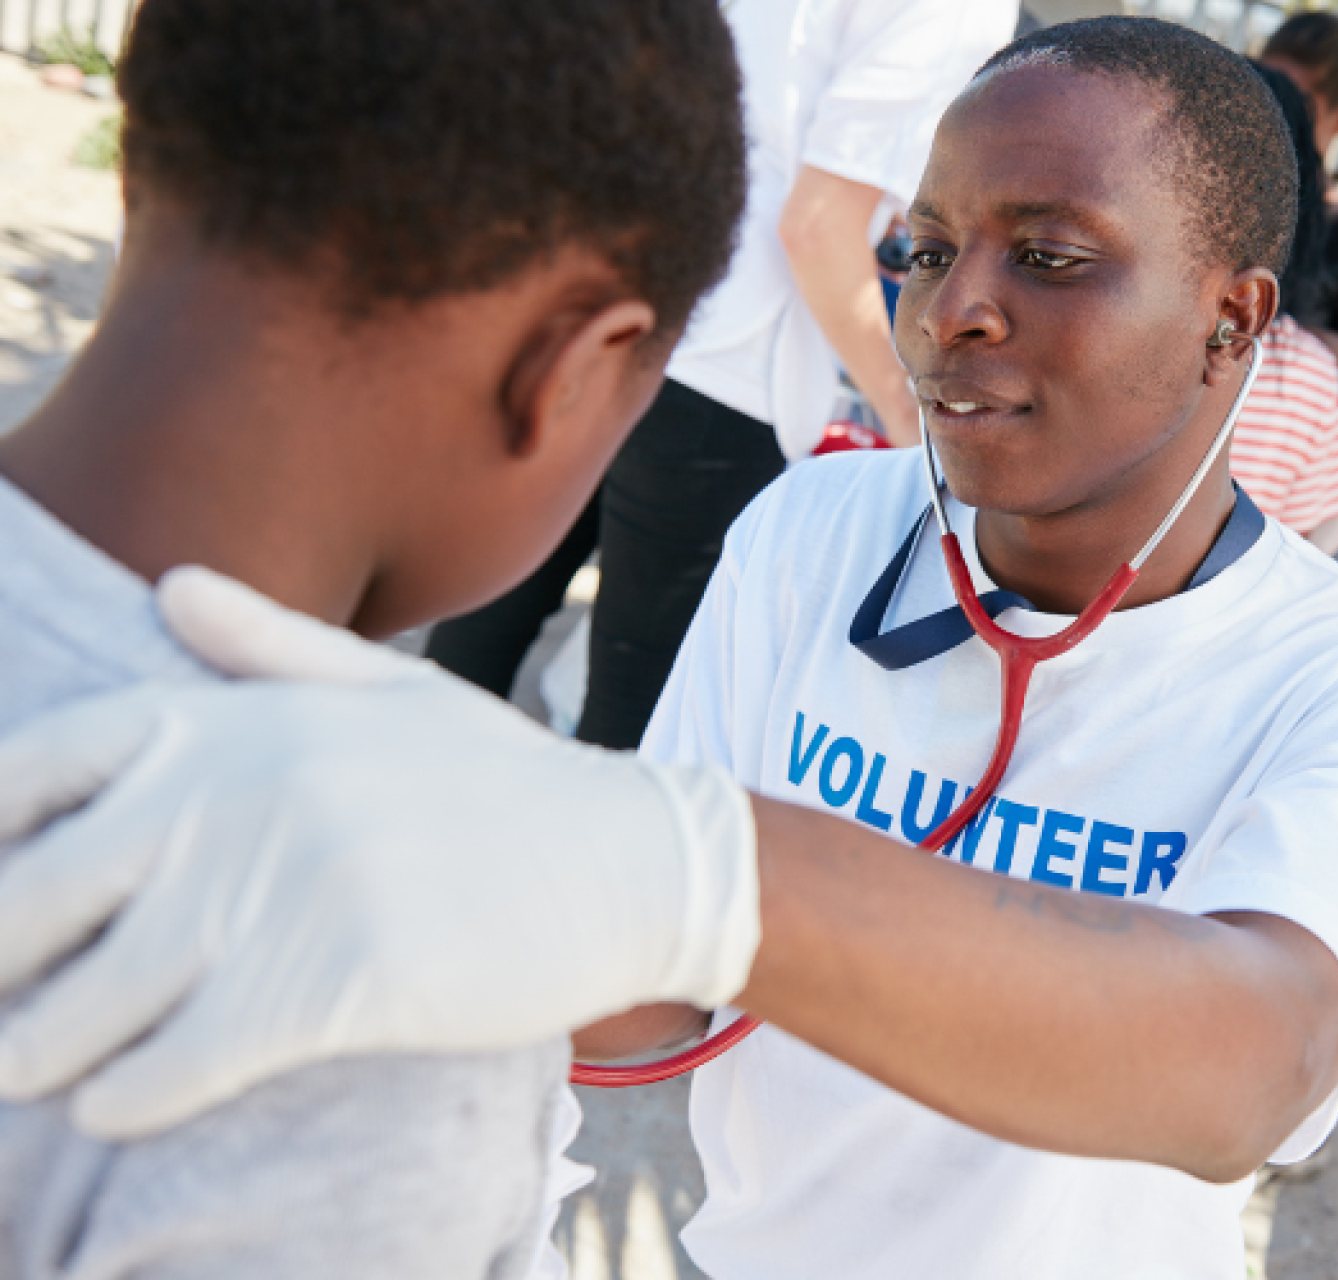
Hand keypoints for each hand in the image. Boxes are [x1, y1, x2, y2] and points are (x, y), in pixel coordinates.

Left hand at [0, 568, 759, 1138]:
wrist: (632, 859)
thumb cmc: (507, 785)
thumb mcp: (392, 692)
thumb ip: (268, 645)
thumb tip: (166, 585)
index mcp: (240, 715)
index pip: (40, 762)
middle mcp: (242, 790)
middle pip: (33, 894)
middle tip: (5, 999)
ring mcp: (285, 885)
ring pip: (88, 999)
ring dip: (39, 1050)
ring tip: (33, 1066)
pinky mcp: (334, 983)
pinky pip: (176, 1062)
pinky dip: (127, 1095)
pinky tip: (120, 1102)